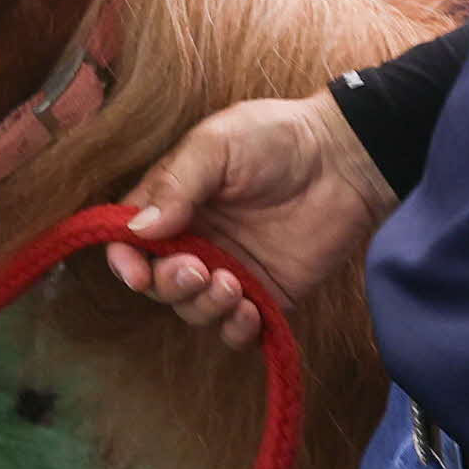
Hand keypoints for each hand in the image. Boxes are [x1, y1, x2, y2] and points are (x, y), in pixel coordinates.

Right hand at [103, 91, 397, 350]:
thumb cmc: (275, 138)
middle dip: (169, 285)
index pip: (130, 240)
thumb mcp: (215, 145)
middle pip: (159, 283)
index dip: (125, 260)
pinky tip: (249, 311)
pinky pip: (238, 328)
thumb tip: (138, 230)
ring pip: (194, 310)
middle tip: (199, 270)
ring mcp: (231, 270)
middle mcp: (196, 240)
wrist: (343, 158)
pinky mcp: (268, 293)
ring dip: (203, 307)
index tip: (136, 273)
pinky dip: (236, 330)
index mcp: (173, 203)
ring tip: (232, 285)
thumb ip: (176, 185)